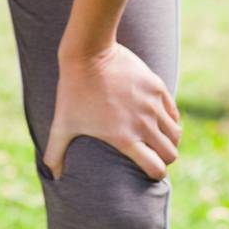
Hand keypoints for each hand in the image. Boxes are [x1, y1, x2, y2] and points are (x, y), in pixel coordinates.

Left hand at [43, 41, 181, 182]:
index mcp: (125, 138)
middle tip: (154, 156)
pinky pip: (173, 112)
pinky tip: (158, 119)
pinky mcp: (156, 86)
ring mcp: (152, 104)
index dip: (155, 174)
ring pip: (175, 133)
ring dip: (169, 139)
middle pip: (170, 153)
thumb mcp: (62, 124)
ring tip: (157, 138)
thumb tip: (53, 176)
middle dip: (164, 158)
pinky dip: (170, 119)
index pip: (156, 169)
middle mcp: (144, 123)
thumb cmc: (73, 90)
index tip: (149, 171)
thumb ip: (56, 153)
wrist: (88, 52)